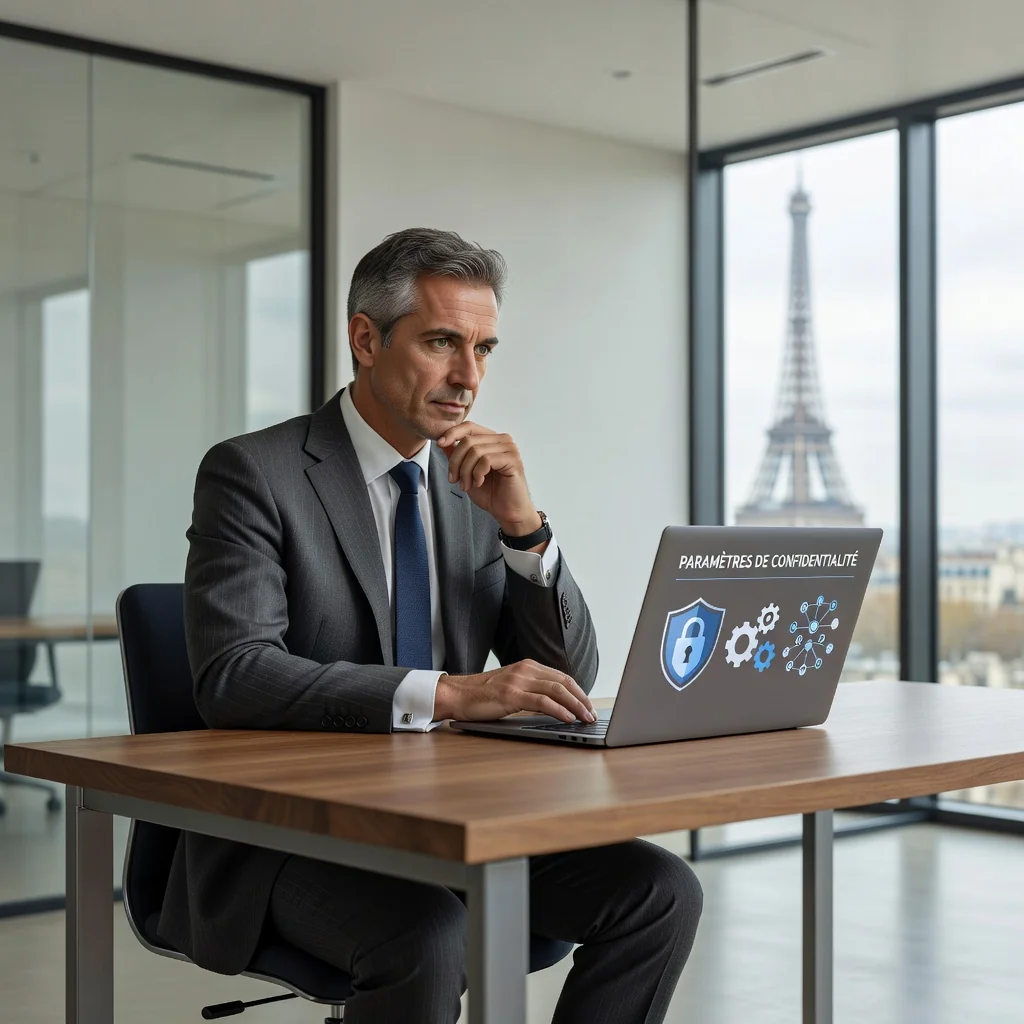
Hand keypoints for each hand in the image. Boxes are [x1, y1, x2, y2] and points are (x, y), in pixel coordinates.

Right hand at [434, 659, 595, 723]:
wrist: (456, 695)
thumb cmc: (482, 696)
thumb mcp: (511, 688)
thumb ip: (531, 692)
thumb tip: (556, 707)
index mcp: (527, 666)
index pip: (562, 677)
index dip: (579, 692)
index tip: (588, 705)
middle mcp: (525, 670)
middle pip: (564, 682)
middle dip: (582, 699)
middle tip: (592, 714)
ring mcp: (518, 681)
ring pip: (557, 690)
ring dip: (576, 706)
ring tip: (586, 718)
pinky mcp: (511, 695)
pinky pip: (542, 702)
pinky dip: (559, 710)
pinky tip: (568, 718)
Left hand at [436, 422, 540, 535]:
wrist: (507, 512)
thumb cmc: (490, 493)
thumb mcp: (466, 472)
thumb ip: (456, 455)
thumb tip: (442, 441)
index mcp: (491, 439)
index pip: (469, 426)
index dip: (452, 433)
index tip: (439, 444)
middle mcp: (502, 440)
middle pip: (468, 440)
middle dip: (456, 462)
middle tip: (454, 480)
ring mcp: (509, 448)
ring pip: (475, 451)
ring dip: (466, 471)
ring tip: (467, 485)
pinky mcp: (513, 460)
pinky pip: (486, 460)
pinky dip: (477, 473)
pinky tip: (479, 483)